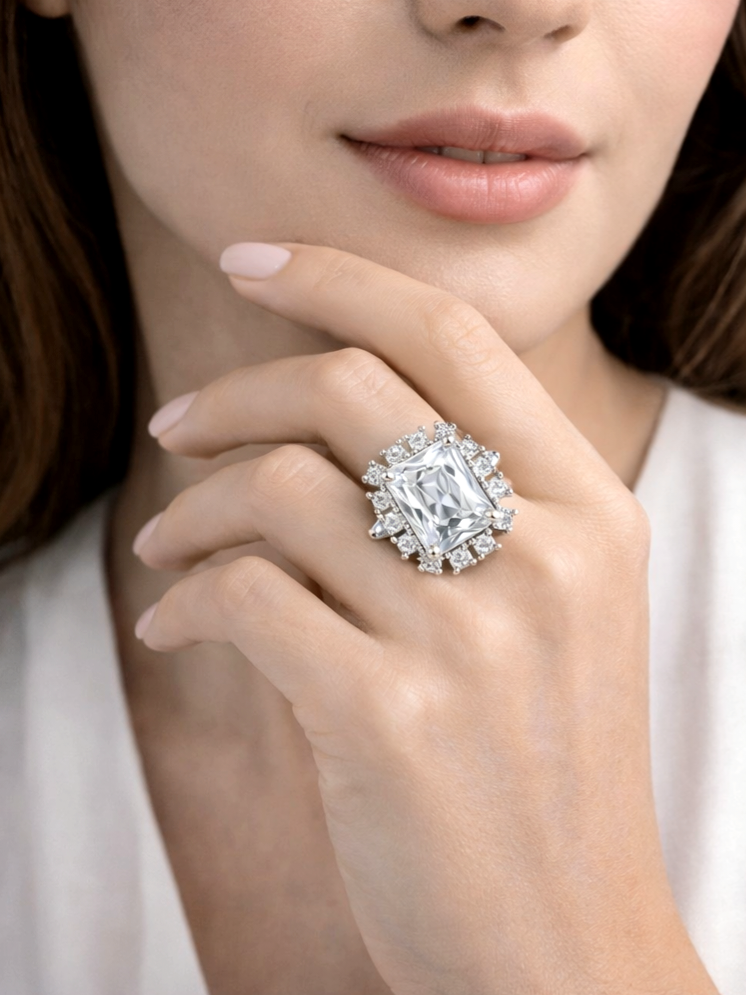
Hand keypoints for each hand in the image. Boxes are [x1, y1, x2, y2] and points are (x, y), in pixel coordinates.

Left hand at [133, 243, 715, 994]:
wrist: (564, 944)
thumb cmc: (539, 769)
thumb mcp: (553, 611)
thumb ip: (471, 503)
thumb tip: (324, 423)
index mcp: (589, 509)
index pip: (451, 335)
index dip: (339, 276)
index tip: (249, 261)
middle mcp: (541, 551)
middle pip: (349, 388)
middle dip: (232, 394)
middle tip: (174, 430)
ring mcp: (472, 633)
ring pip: (280, 488)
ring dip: (194, 507)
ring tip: (169, 548)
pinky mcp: (391, 716)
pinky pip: (247, 594)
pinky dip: (190, 598)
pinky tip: (180, 626)